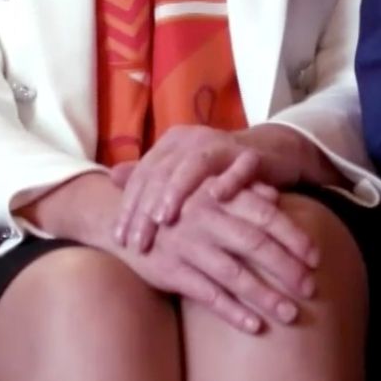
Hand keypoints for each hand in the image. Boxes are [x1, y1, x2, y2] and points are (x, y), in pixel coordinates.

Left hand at [115, 124, 337, 252]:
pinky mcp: (251, 155)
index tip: (120, 240)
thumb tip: (112, 178)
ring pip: (194, 166)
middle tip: (137, 242)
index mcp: (172, 143)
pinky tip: (217, 199)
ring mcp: (222, 144)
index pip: (143, 175)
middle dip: (147, 209)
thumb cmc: (218, 171)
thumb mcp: (180, 173)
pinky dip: (229, 181)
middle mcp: (192, 139)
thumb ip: (150, 175)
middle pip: (162, 172)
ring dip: (178, 191)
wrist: (268, 154)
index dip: (129, 206)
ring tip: (164, 220)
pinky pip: (239, 167)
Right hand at [120, 175, 322, 334]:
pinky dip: (232, 312)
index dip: (293, 236)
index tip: (316, 257)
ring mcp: (187, 246)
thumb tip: (276, 198)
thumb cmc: (179, 204)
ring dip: (265, 296)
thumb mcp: (207, 190)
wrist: (124, 216)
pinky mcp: (170, 271)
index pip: (265, 215)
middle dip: (287, 269)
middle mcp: (206, 220)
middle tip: (311, 288)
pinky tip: (254, 326)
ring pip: (234, 275)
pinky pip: (207, 295)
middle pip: (256, 246)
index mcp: (219, 197)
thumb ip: (242, 192)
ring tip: (290, 313)